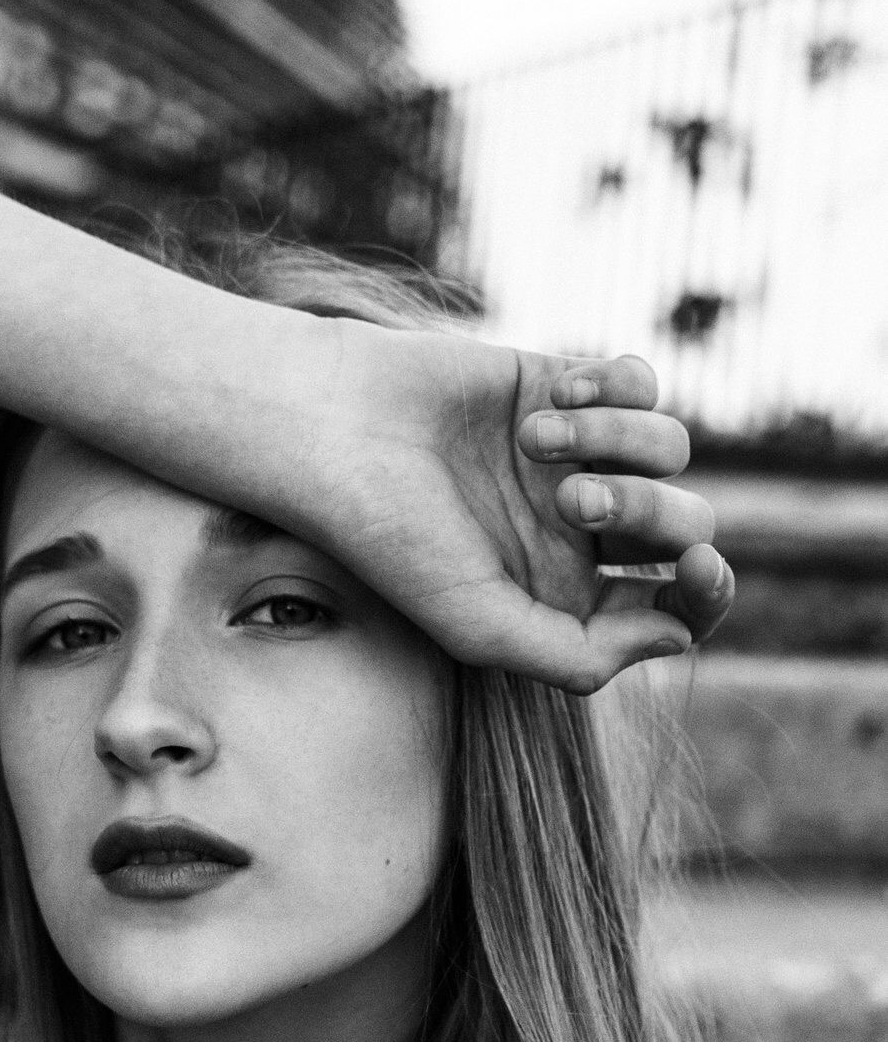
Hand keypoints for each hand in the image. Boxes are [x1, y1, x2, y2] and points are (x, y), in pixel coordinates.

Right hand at [326, 328, 731, 692]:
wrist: (335, 431)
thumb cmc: (392, 538)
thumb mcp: (479, 628)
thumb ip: (576, 658)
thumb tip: (677, 637)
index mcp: (566, 593)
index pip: (674, 605)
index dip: (705, 593)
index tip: (698, 567)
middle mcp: (580, 528)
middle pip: (682, 523)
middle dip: (645, 510)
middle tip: (568, 498)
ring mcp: (577, 454)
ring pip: (669, 448)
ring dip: (617, 440)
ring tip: (537, 439)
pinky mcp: (562, 383)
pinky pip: (642, 383)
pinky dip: (610, 388)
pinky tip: (550, 396)